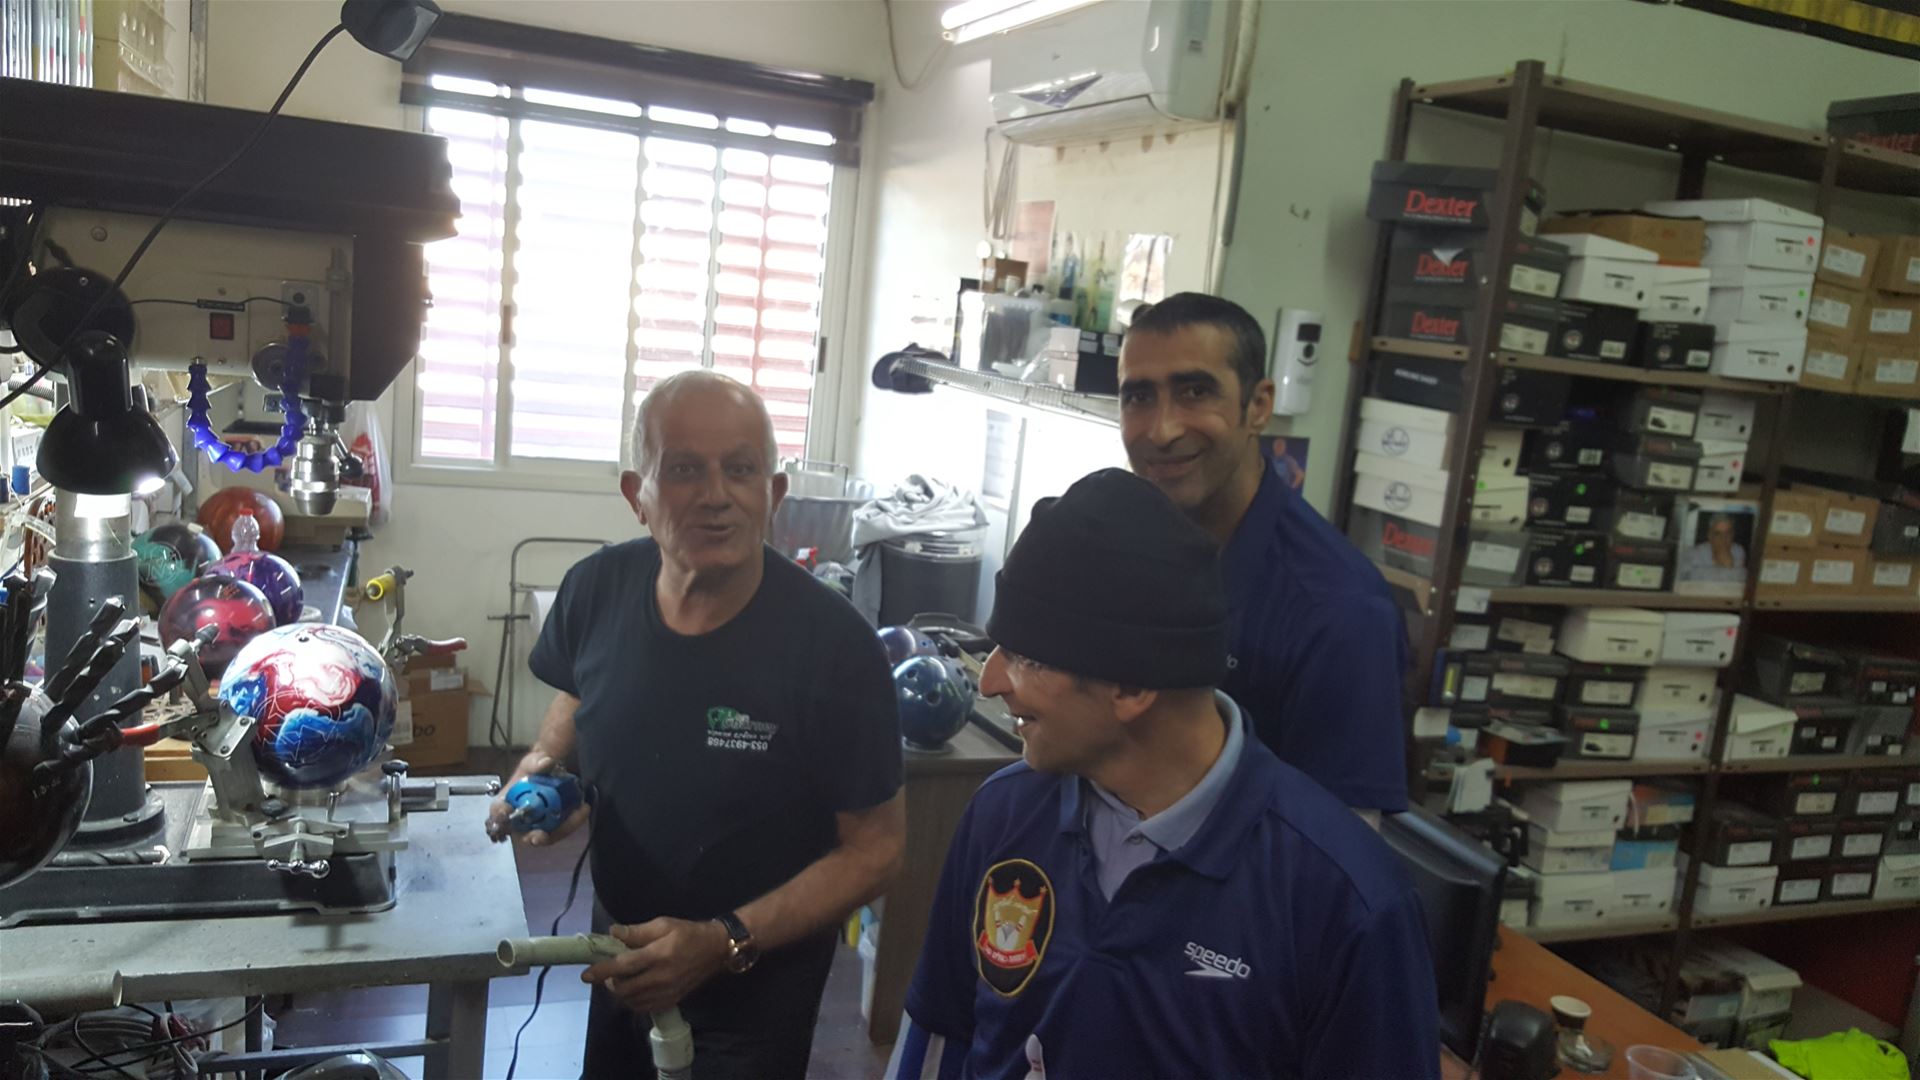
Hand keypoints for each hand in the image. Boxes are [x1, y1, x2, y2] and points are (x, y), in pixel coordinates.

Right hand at [484, 751, 587, 845]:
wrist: (554, 770)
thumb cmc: (536, 768)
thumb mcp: (534, 760)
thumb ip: (536, 762)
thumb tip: (545, 763)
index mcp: (508, 802)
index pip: (498, 812)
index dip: (500, 816)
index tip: (508, 813)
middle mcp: (520, 818)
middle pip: (523, 834)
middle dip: (533, 837)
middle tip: (541, 835)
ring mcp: (538, 825)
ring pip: (547, 836)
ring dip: (562, 829)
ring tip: (578, 812)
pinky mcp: (554, 826)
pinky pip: (562, 829)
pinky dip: (573, 822)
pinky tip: (583, 808)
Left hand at [582, 917, 730, 1014]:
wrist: (715, 950)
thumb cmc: (687, 933)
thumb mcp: (663, 924)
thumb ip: (636, 932)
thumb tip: (612, 932)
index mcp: (659, 954)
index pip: (623, 966)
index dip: (602, 971)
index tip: (586, 974)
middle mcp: (661, 977)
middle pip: (625, 988)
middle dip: (610, 983)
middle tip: (608, 974)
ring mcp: (667, 992)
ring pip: (633, 1001)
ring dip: (621, 993)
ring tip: (620, 981)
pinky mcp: (672, 1000)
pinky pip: (645, 1007)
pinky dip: (633, 1002)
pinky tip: (634, 991)